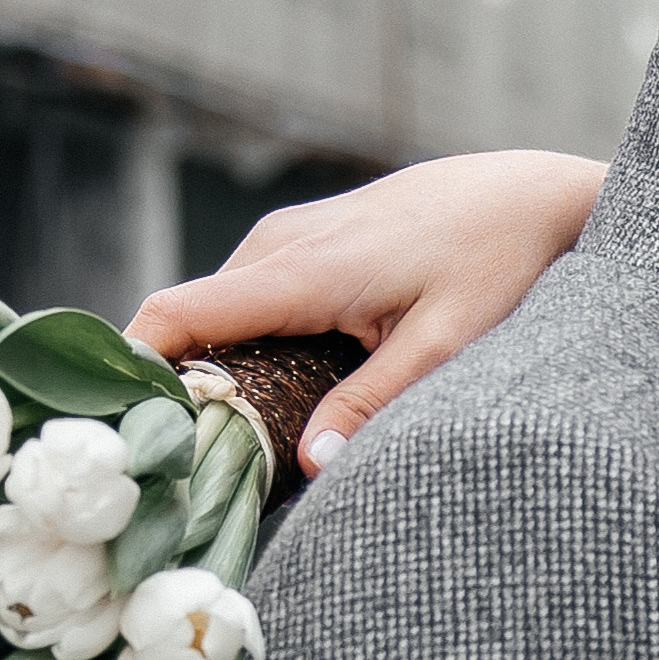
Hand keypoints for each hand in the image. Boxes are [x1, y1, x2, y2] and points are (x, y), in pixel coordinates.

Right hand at [127, 151, 606, 476]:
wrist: (532, 194)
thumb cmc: (497, 259)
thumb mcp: (446, 341)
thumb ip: (375, 402)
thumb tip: (310, 465)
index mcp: (302, 268)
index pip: (177, 313)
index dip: (135, 369)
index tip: (126, 431)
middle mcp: (280, 245)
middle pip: (189, 322)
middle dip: (184, 388)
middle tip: (201, 465)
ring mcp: (291, 237)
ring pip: (221, 312)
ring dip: (224, 368)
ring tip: (248, 440)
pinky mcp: (308, 240)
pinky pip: (252, 297)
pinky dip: (253, 342)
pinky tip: (288, 389)